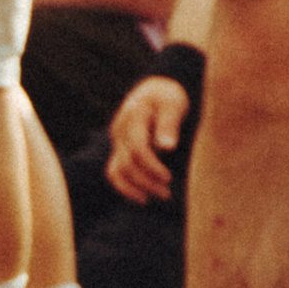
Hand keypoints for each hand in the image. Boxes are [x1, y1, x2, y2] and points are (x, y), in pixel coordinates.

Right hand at [106, 74, 188, 204]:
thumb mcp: (173, 104)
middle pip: (127, 163)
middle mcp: (120, 130)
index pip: (137, 148)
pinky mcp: (118, 150)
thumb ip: (169, 124)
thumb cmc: (168, 97)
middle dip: (147, 182)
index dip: (152, 166)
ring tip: (158, 197)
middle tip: (167, 194)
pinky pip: (115, 172)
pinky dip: (125, 187)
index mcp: (133, 116)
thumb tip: (166, 147)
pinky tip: (143, 197)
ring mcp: (117, 141)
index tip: (168, 178)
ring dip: (135, 188)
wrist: (155, 90)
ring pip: (117, 171)